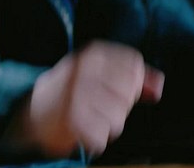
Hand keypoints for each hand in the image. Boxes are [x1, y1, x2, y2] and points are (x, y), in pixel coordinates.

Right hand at [13, 41, 164, 156]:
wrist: (34, 110)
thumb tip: (158, 85)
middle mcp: (83, 71)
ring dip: (107, 125)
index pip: (133, 65)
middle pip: (129, 94)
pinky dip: (95, 139)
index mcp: (92, 54)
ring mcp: (75, 95)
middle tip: (98, 104)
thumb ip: (132, 76)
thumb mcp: (100, 73)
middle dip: (119, 106)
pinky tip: (83, 129)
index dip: (132, 81)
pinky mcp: (70, 121)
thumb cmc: (74, 90)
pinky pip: (102, 137)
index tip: (114, 87)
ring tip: (90, 117)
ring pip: (118, 119)